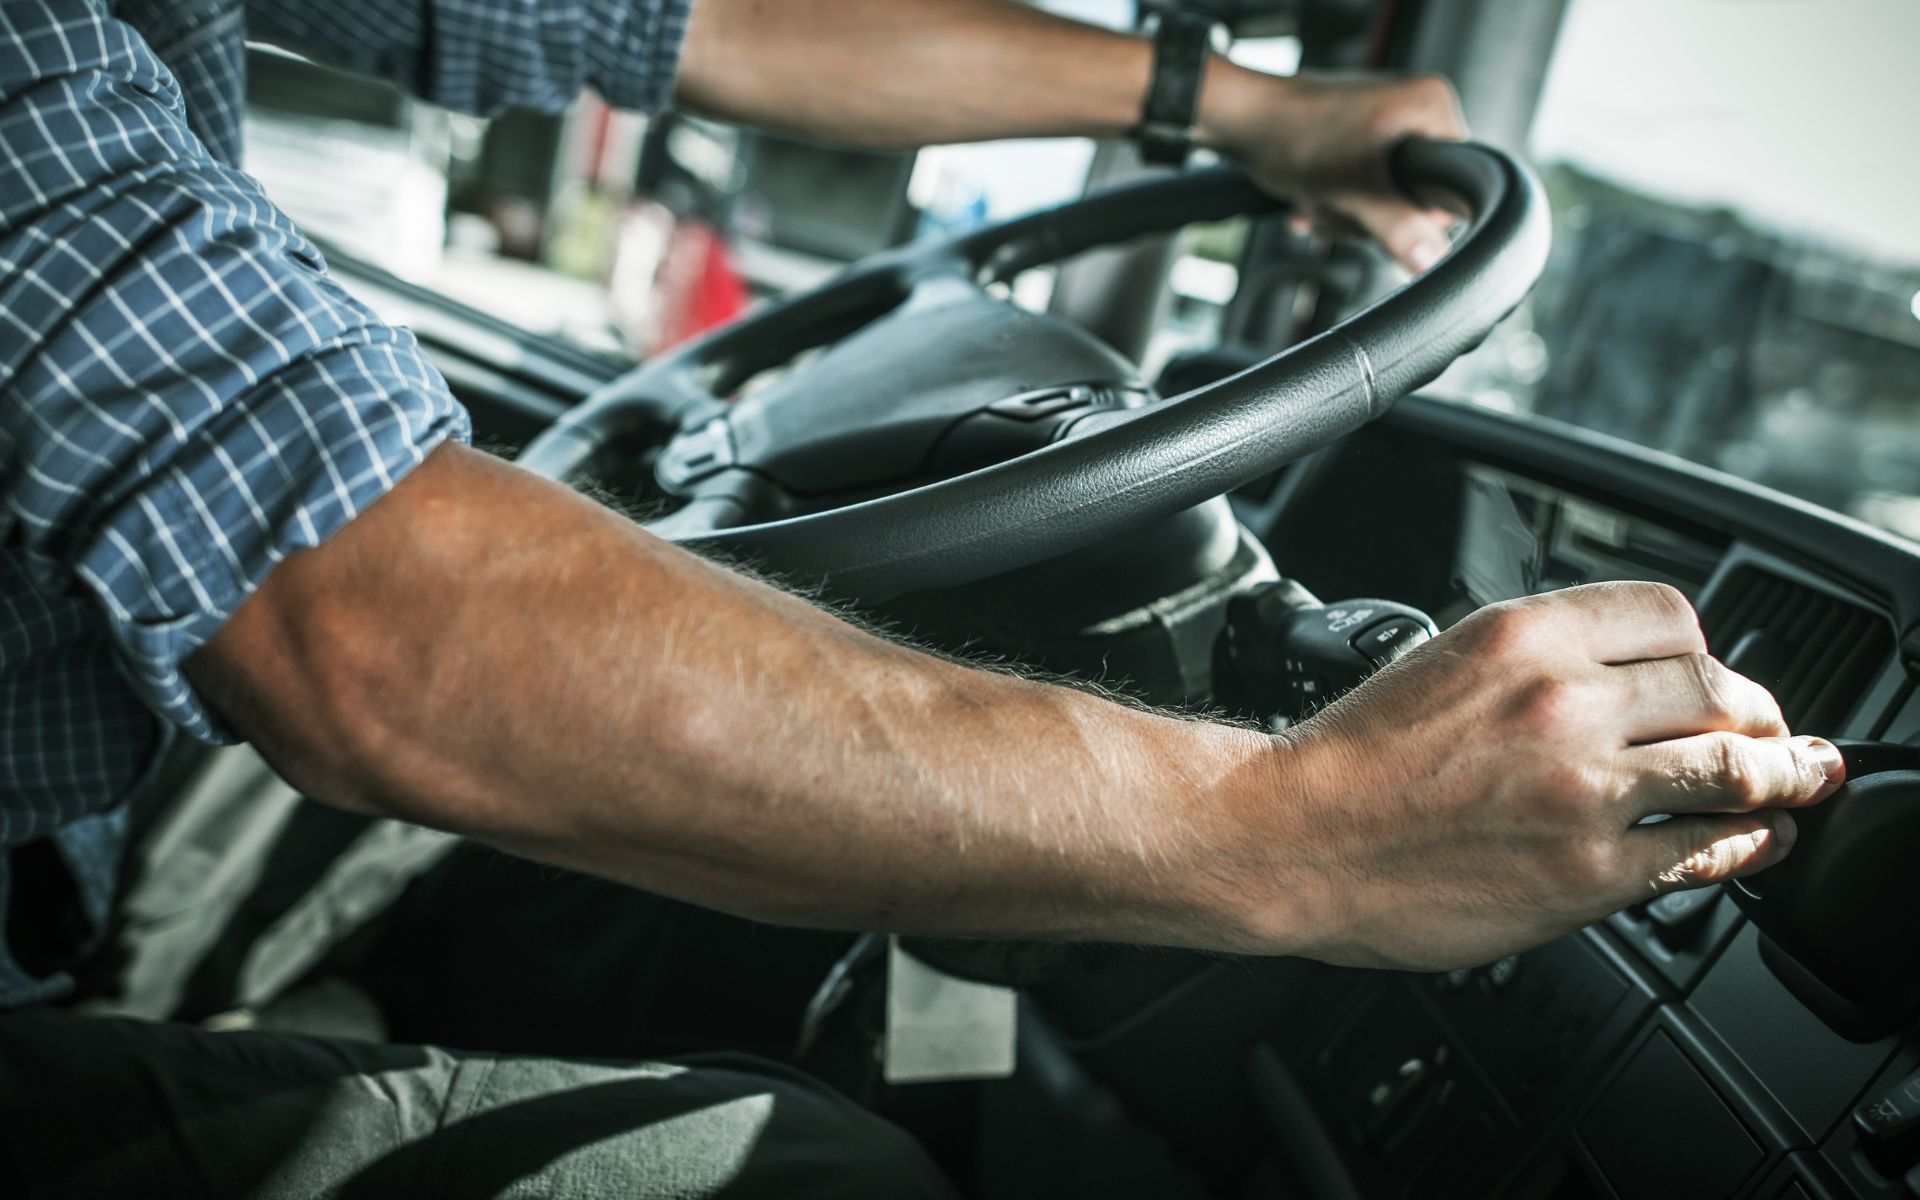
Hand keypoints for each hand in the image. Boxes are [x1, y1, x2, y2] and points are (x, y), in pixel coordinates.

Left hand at [1200, 68, 1468, 272]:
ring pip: (1385, 201)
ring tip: (1319, 197)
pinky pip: (1363, 190)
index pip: (1455, 185)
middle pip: (1417, 198)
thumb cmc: (1292, 137)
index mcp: (1431, 108)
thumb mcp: (1354, 193)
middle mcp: (1417, 109)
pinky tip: (1311, 195)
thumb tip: (1435, 261)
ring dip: (1345, 213)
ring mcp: (1388, 124)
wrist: (1241, 123)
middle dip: (1370, 215)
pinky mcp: (1361, 140)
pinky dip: (1335, 201)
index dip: (1417, 213)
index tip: (1380, 213)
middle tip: (1340, 204)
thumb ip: (1400, 229)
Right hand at [1232, 582, 1844, 970]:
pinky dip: (1747, 845)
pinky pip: (1705, 852)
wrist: (1292, 836)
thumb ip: (1535, 657)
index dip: (1704, 650)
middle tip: (1768, 733)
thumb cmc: (1350, 758)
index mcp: (1524, 632)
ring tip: (1795, 781)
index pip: (1672, 614)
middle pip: (1720, 687)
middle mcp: (1564, 700)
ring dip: (1779, 777)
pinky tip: (1756, 841)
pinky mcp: (1589, 870)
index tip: (1712, 675)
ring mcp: (1584, 788)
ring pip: (1735, 768)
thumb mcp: (1441, 658)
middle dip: (1755, 714)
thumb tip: (1621, 675)